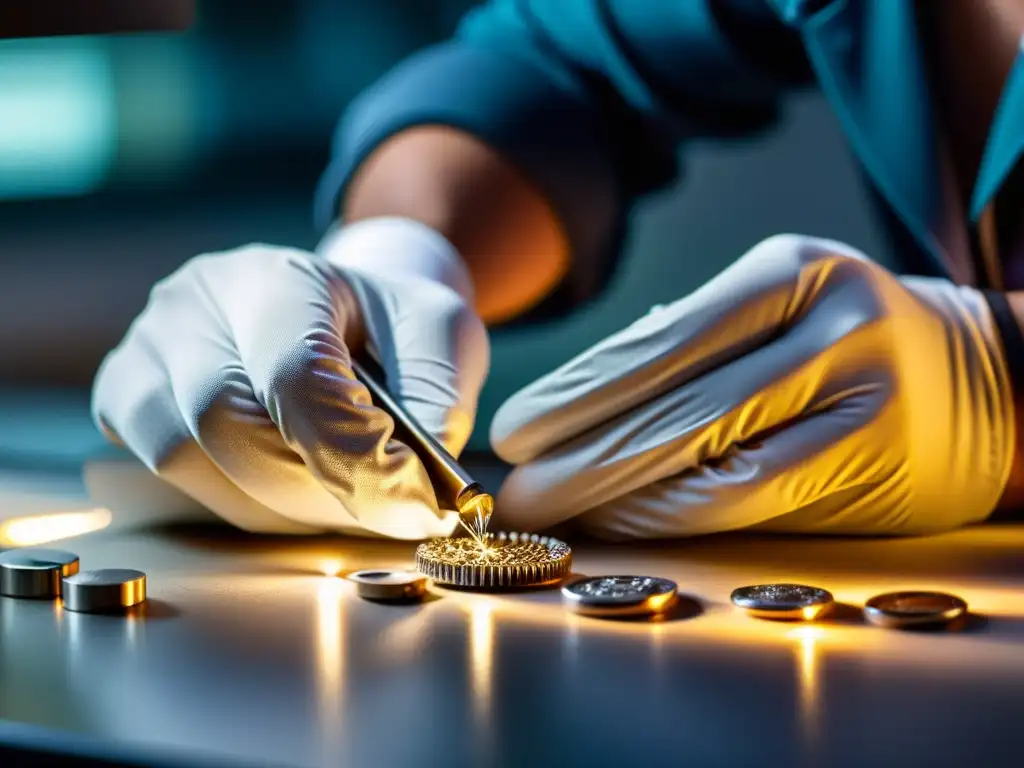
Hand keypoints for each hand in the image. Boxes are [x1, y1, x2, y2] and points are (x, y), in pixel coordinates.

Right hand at [92, 219, 488, 538]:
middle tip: (382, 507)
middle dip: (316, 491)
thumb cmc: (391, 325)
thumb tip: (415, 493)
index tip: (417, 504)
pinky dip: (234, 495)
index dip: (355, 458)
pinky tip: (287, 478)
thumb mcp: (443, 340)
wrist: (342, 306)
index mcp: (280, 279)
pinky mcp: (126, 389)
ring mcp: (148, 343)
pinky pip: (164, 468)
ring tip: (337, 490)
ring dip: (274, 503)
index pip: (294, 379)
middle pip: (226, 425)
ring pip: (185, 457)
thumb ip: (438, 406)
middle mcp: (196, 302)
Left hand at [490, 234, 1014, 538]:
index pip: (659, 342)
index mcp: (789, 269)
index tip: (514, 430)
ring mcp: (858, 394)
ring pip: (707, 455)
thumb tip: (574, 400)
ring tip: (552, 506)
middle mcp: (827, 325)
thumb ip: (688, 338)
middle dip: (577, 452)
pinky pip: (748, 495)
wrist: (979, 376)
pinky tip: (622, 517)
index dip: (576, 392)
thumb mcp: (777, 300)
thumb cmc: (845, 335)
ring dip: (613, 490)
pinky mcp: (872, 459)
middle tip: (514, 484)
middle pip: (673, 403)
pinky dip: (673, 512)